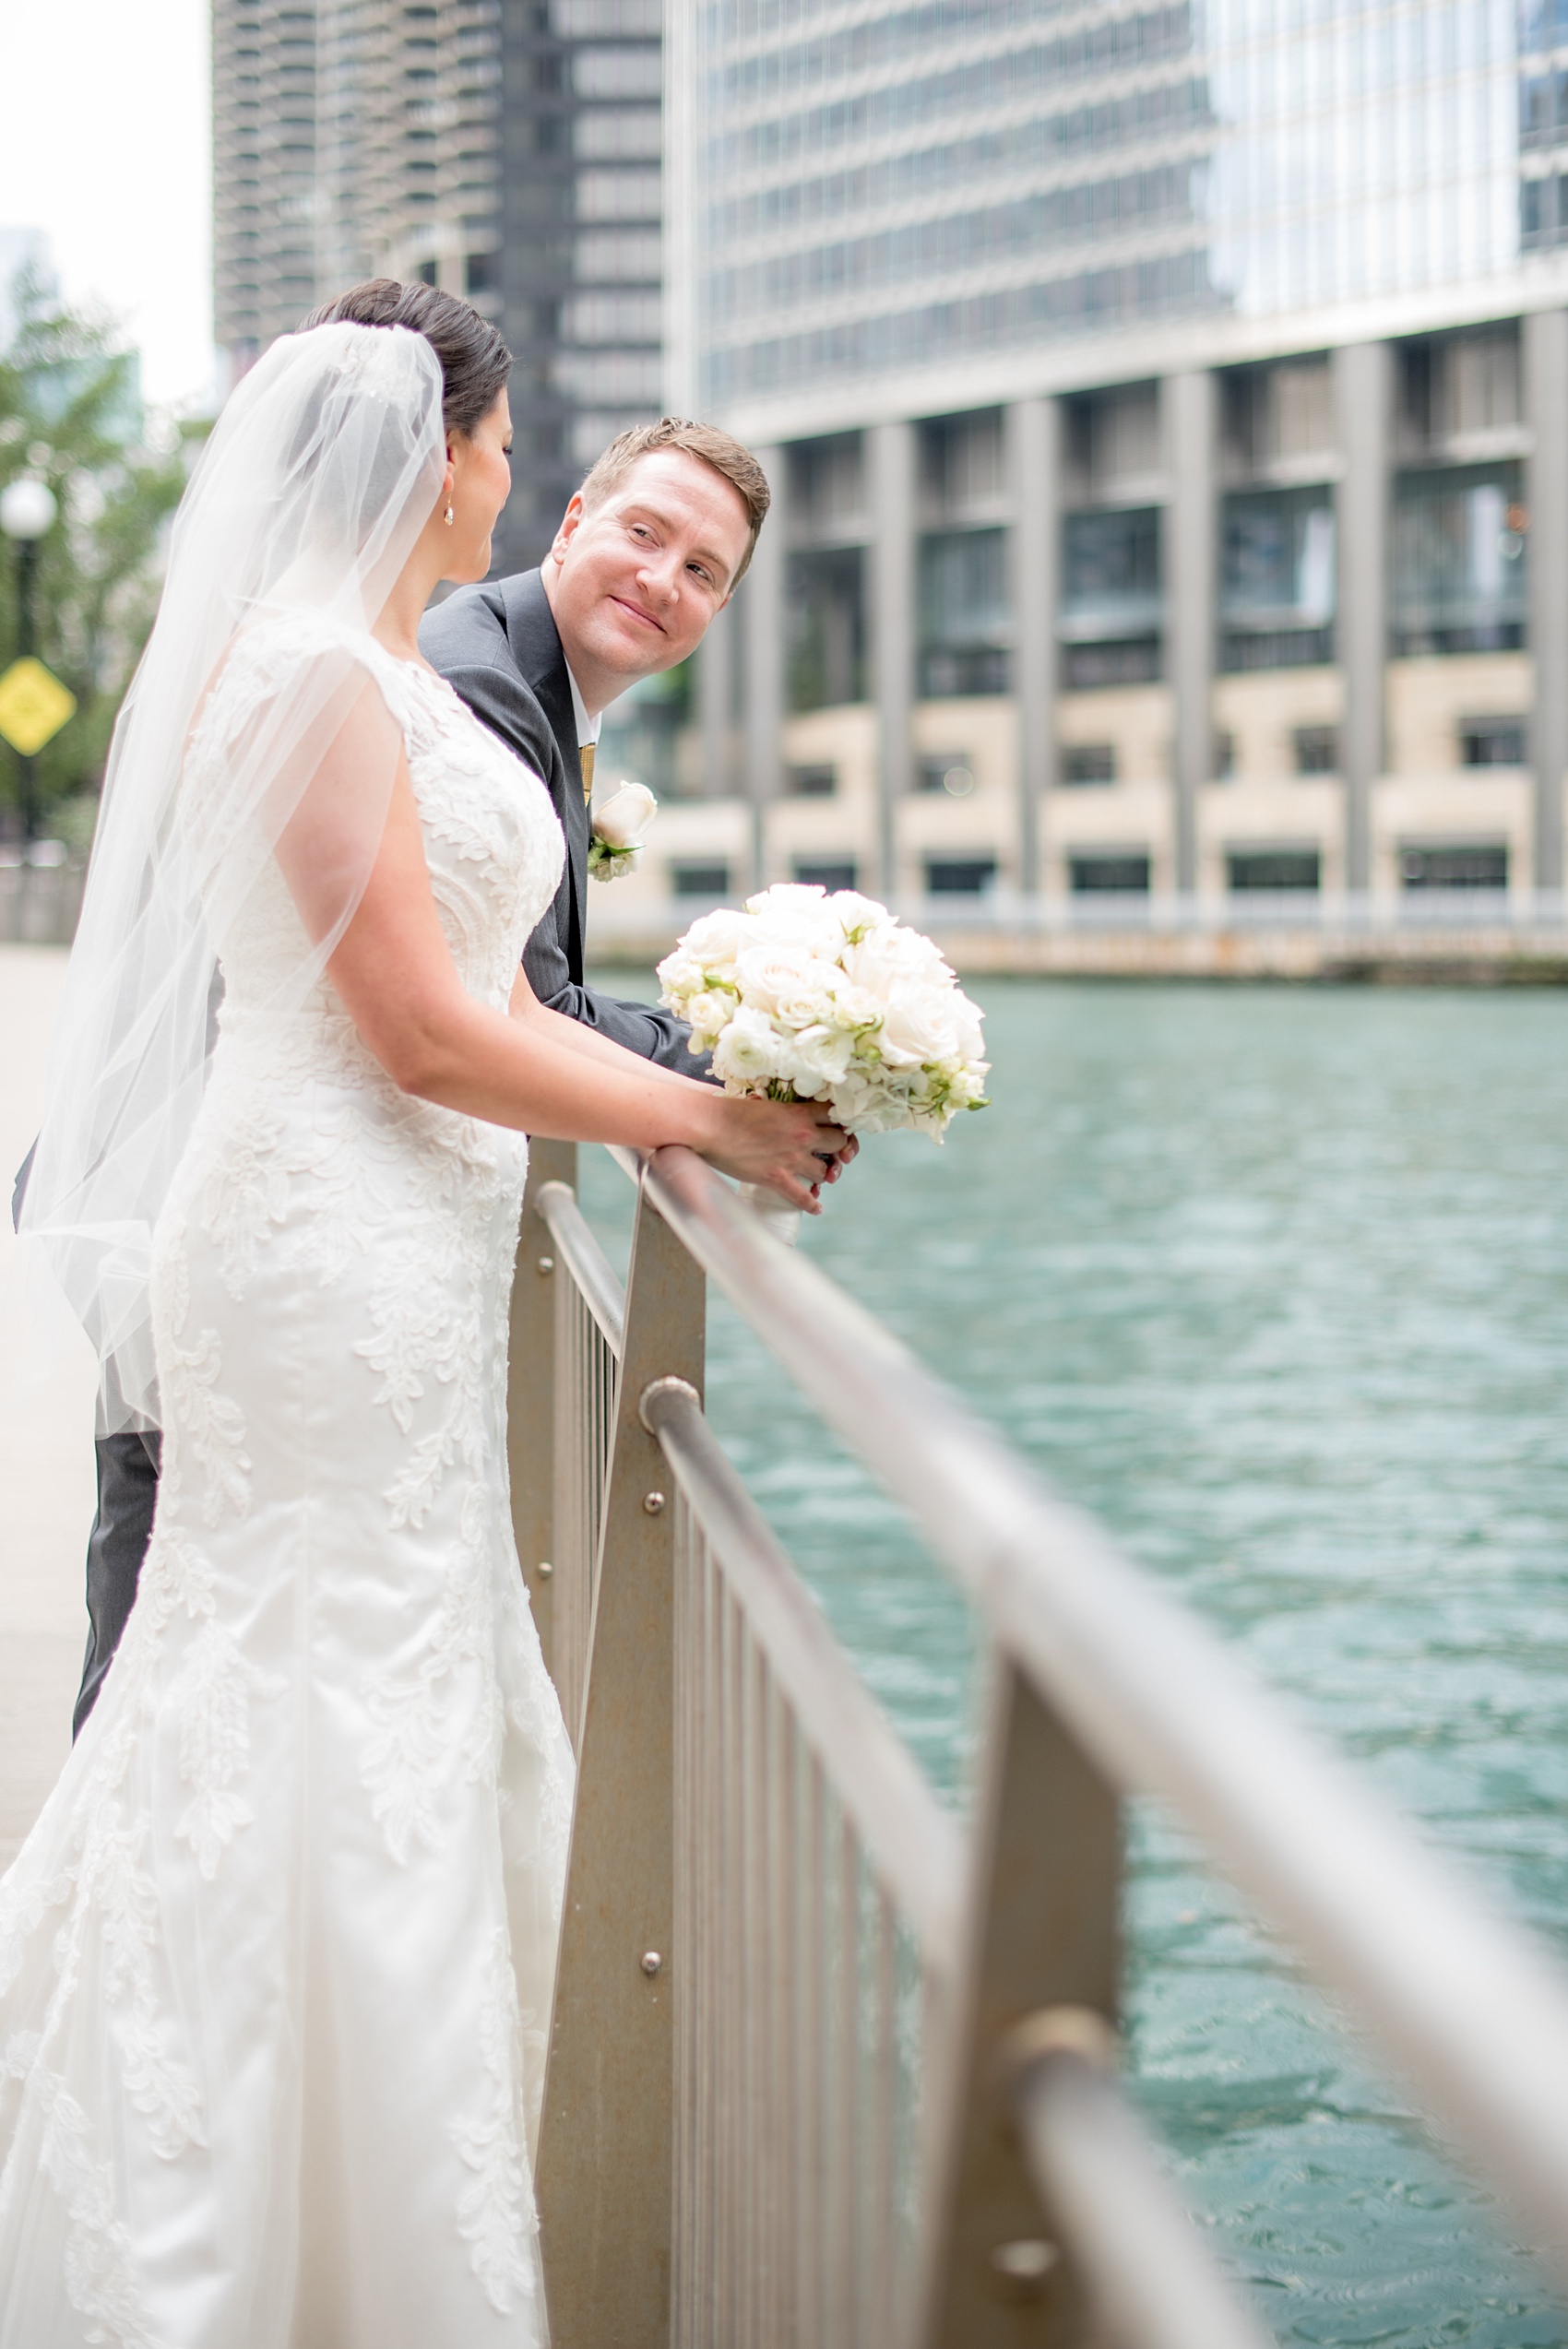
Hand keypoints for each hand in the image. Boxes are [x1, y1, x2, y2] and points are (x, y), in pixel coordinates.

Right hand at [700, 1095, 849, 1213]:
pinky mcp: (778, 1178)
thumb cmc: (729, 1112)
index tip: (835, 1128)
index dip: (838, 1122)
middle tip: (829, 1154)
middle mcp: (803, 1135)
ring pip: (825, 1171)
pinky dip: (811, 1204)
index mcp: (799, 1113)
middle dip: (837, 1149)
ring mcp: (792, 1158)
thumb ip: (779, 1110)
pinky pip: (804, 1197)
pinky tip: (816, 1208)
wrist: (710, 1127)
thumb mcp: (763, 1104)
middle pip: (840, 1143)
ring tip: (816, 1177)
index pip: (835, 1115)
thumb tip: (775, 1110)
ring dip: (822, 1174)